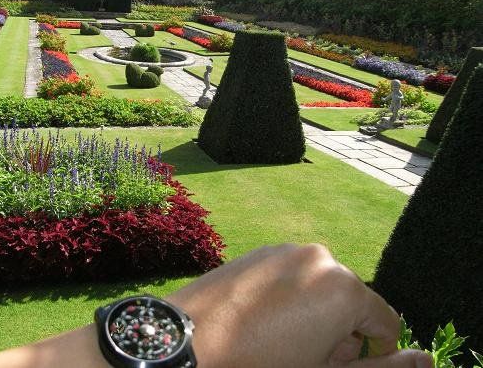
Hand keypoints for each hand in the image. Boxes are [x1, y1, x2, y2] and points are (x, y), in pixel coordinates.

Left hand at [168, 244, 432, 367]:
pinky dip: (288, 298)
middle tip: (302, 358)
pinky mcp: (260, 250)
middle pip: (351, 301)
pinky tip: (260, 322)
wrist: (184, 343)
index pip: (385, 321)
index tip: (338, 365)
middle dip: (339, 333)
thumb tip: (422, 359)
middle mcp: (320, 258)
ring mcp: (286, 249)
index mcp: (344, 288)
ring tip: (278, 342)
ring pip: (320, 287)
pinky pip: (291, 276)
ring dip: (313, 315)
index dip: (373, 352)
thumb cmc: (257, 366)